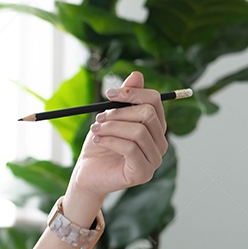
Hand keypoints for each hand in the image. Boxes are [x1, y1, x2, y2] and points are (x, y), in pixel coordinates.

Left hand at [69, 71, 168, 203]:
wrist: (87, 174)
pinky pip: (131, 148)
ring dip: (112, 127)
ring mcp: (154, 160)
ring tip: (95, 130)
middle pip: (148, 114)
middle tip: (99, 117)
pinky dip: (111, 141)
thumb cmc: (100, 146)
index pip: (154, 101)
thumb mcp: (109, 118)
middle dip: (119, 112)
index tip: (108, 93)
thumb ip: (124, 99)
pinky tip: (98, 141)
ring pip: (138, 131)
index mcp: (155, 127)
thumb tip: (137, 74)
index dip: (132, 93)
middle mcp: (160, 143)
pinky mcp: (143, 173)